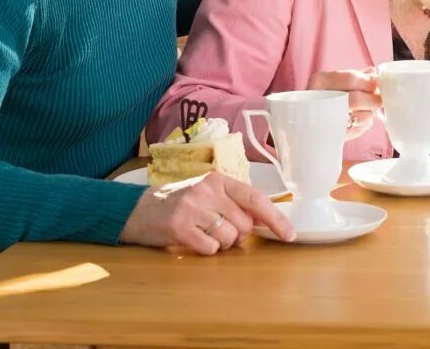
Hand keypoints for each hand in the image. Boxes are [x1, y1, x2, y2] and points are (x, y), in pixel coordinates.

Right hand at [120, 172, 294, 253]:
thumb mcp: (209, 195)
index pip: (255, 197)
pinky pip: (210, 249)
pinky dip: (206, 250)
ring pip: (228, 238)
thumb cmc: (181, 203)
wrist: (140, 209)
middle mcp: (207, 191)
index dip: (275, 217)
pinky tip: (194, 240)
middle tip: (220, 229)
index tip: (289, 234)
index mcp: (218, 180)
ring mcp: (192, 208)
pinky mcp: (179, 227)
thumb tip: (267, 222)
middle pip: (243, 224)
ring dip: (221, 243)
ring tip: (204, 232)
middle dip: (239, 234)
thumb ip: (236, 204)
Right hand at [308, 67, 379, 139]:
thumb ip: (357, 76)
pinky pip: (359, 129)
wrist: (307, 122)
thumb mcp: (337, 81)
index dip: (368, 81)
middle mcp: (319, 99)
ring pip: (360, 117)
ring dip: (369, 113)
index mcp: (320, 81)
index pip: (350, 78)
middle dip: (372, 100)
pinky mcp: (334, 136)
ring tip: (367, 109)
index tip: (378, 82)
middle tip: (379, 99)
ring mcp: (325, 120)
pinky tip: (359, 119)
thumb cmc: (326, 97)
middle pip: (355, 99)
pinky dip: (364, 124)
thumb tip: (373, 73)